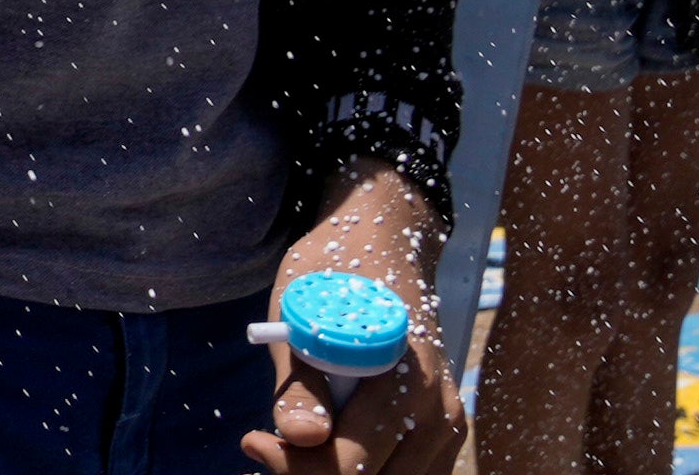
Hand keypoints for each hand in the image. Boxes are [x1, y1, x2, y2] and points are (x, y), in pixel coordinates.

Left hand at [244, 179, 462, 474]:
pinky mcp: (444, 436)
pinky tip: (328, 445)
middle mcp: (438, 410)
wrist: (386, 246)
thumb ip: (301, 382)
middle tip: (268, 446)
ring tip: (294, 444)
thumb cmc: (337, 274)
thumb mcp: (303, 313)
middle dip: (309, 471)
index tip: (252, 440)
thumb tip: (301, 439)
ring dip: (337, 472)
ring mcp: (447, 426)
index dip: (294, 465)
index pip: (350, 462)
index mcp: (407, 378)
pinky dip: (367, 470)